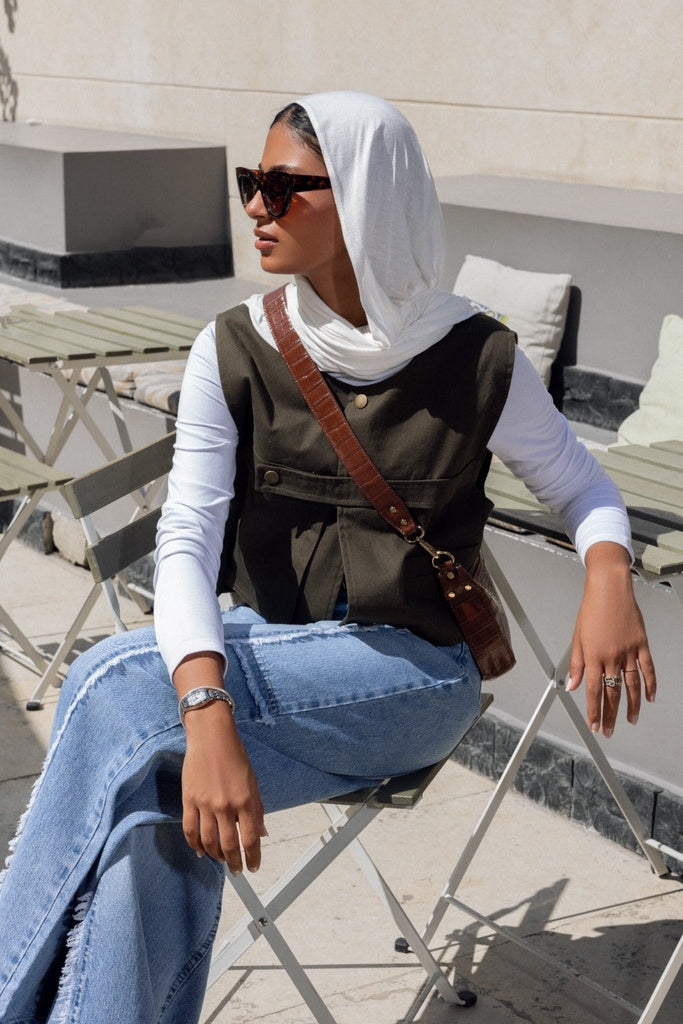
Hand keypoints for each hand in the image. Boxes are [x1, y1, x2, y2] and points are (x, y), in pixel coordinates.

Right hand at [181, 701, 265, 872]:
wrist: (211, 738)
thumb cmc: (235, 757)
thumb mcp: (253, 782)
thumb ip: (257, 810)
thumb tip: (261, 834)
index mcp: (245, 801)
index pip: (250, 839)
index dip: (253, 857)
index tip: (253, 866)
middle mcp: (225, 806)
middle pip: (229, 845)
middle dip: (234, 863)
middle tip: (236, 870)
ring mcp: (205, 804)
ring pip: (208, 841)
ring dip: (215, 856)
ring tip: (220, 860)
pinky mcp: (189, 800)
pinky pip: (190, 830)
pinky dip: (194, 844)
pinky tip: (200, 851)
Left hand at [566, 542, 655, 735]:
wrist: (609, 590)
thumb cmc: (591, 611)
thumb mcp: (577, 637)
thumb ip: (577, 664)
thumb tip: (572, 686)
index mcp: (593, 656)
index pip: (592, 691)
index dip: (594, 711)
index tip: (594, 726)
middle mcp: (611, 656)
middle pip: (612, 692)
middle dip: (610, 715)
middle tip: (610, 731)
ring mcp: (628, 651)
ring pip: (631, 685)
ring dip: (631, 706)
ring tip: (630, 720)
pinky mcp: (641, 644)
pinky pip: (647, 669)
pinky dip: (650, 685)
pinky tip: (649, 698)